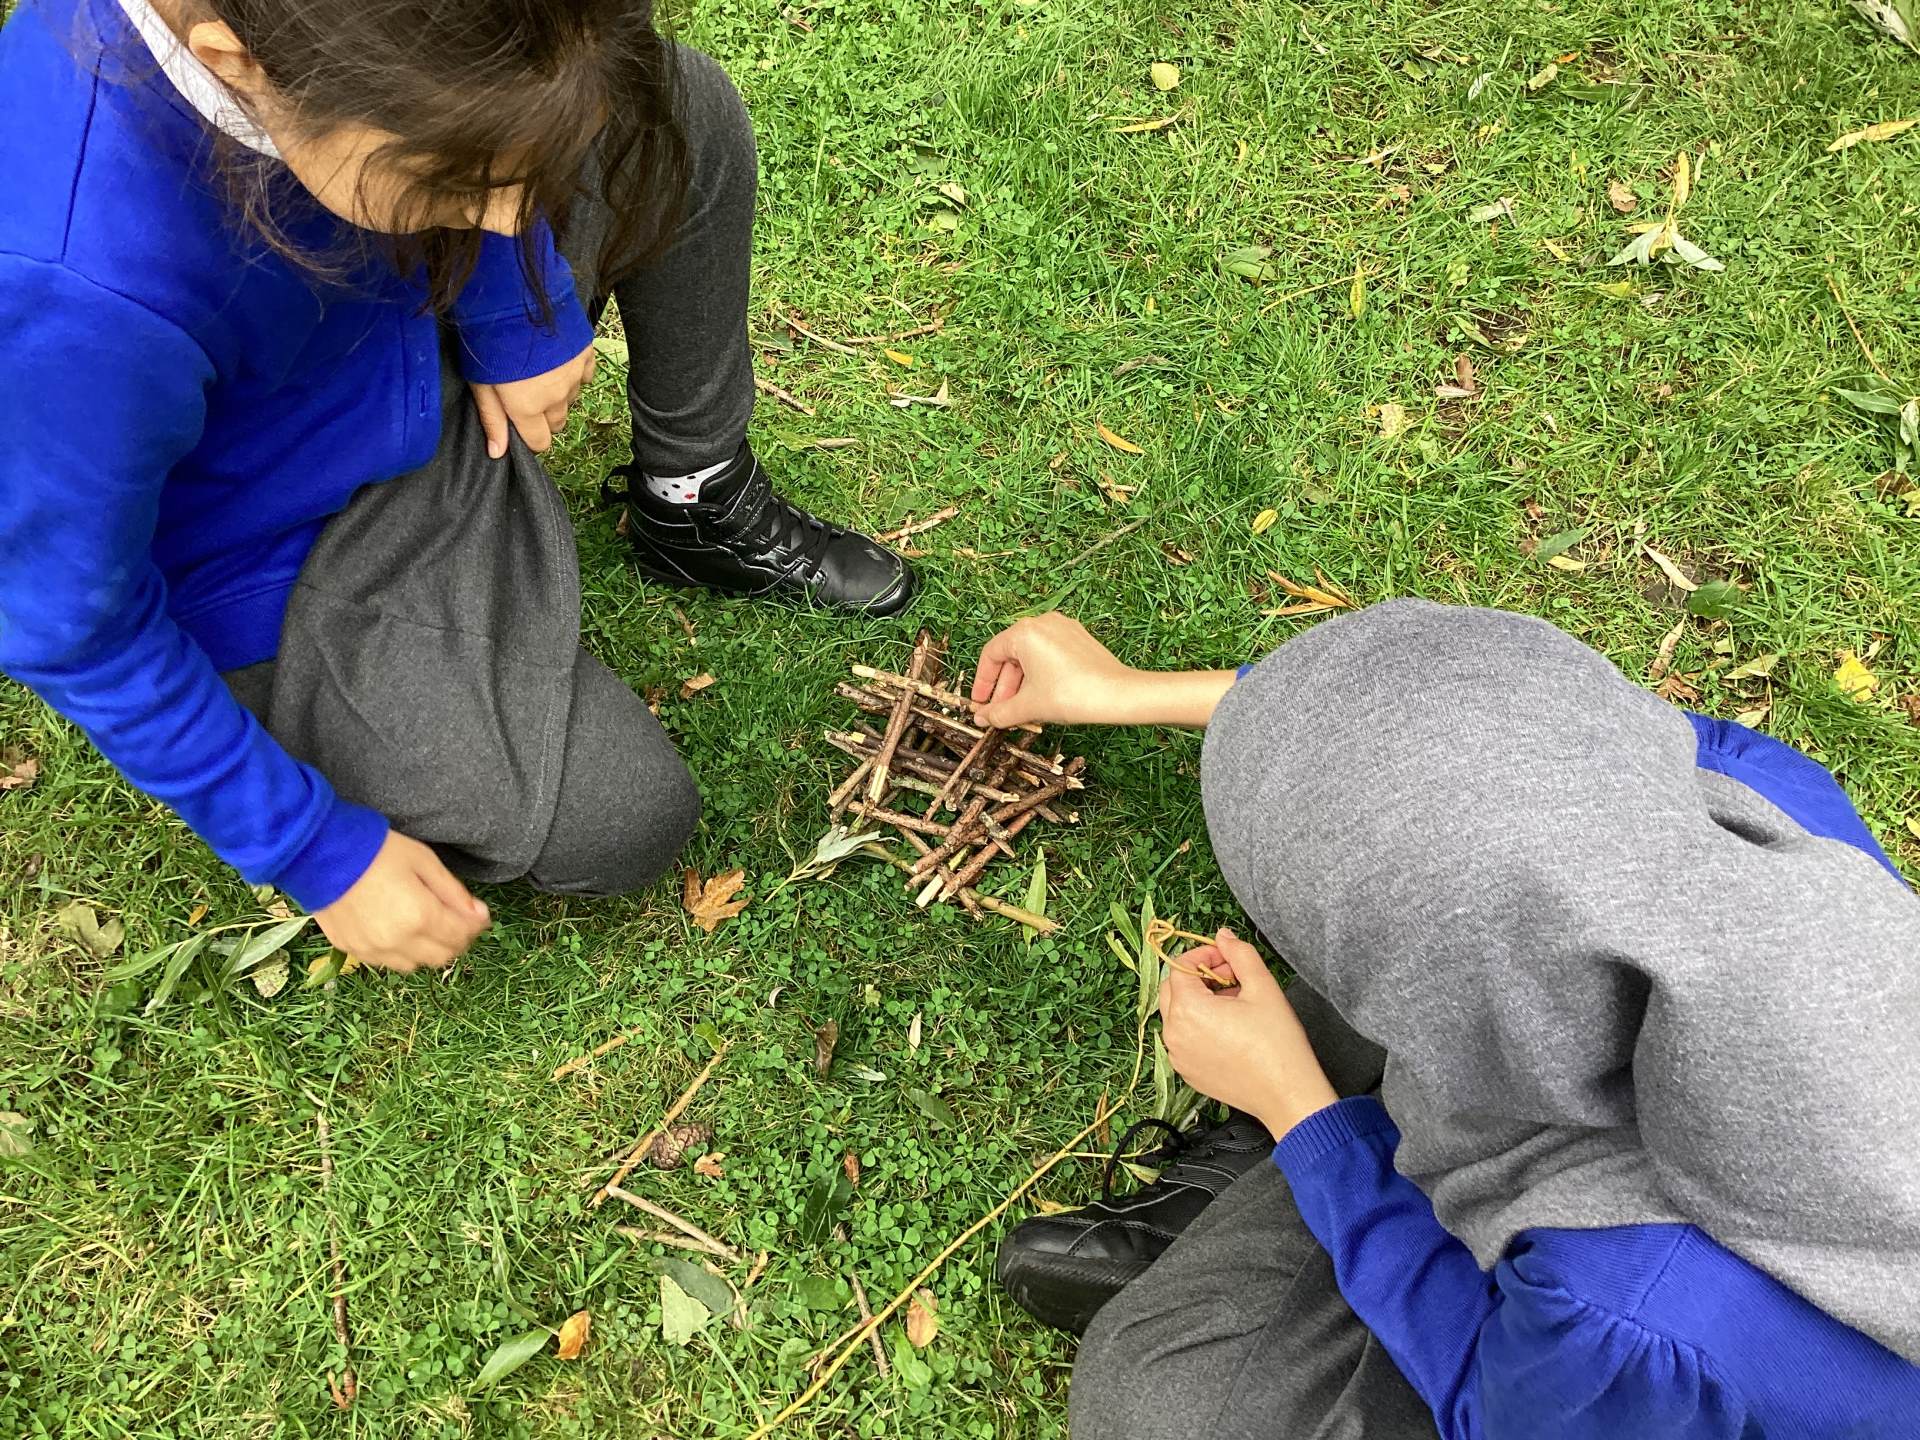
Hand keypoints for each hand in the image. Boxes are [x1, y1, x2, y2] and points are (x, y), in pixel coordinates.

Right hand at [313, 831, 490, 973]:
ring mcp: (372, 950)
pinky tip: (401, 930)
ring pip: (416, 964)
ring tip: (428, 924)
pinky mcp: (352, 950)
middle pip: (443, 956)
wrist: (318, 854)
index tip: (479, 913)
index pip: (461, 936)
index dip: (476, 925)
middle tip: (457, 920)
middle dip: (457, 940)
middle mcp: (398, 941)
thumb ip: (452, 891)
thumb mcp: (423, 861)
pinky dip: (402, 952)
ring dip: (429, 949)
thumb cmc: (376, 850)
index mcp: (419, 917)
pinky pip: (388, 962)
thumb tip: (478, 914)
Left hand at [468, 343, 596, 458]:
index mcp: (529, 409)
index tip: (520, 425)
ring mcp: (574, 376)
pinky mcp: (585, 355)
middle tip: (525, 395)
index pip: (540, 442)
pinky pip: (585, 377)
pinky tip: (557, 363)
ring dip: (558, 396)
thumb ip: (492, 420)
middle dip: (543, 417)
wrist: (515, 297)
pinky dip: (573, 376)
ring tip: (539, 374)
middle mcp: (557, 398)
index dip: (530, 438)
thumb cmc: (489, 342)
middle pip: (557, 423)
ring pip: (570, 400)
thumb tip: (498, 454)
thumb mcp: (481, 383)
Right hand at [970, 613, 1238, 728]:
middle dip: (1004, 688)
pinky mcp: (1079, 639)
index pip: (991, 655)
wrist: (1118, 695)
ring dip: (1022, 684)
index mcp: (1024, 632)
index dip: (982, 682)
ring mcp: (1064, 629)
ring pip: (1031, 657)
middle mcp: (1043, 622)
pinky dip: (1040, 676)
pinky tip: (1041, 698)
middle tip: (999, 712)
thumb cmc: (1072, 695)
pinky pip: (1050, 655)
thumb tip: (981, 719)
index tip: (980, 703)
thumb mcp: (1028, 706)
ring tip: (1020, 710)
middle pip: (1012, 656)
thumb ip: (999, 712)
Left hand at [1159, 928, 1338, 1138]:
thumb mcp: (1262, 987)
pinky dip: (1200, 1026)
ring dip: (1200, 1001)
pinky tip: (1231, 1029)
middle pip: (1173, 989)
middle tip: (1233, 977)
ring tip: (1236, 1004)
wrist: (1287, 1094)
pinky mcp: (1187, 1073)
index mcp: (1187, 1009)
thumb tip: (1224, 935)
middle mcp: (1174, 1033)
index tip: (1228, 957)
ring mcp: (1178, 1056)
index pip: (1181, 966)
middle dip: (1200, 976)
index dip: (1205, 955)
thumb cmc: (1277, 1043)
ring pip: (1178, 1014)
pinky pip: (1185, 1039)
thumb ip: (1240, 954)